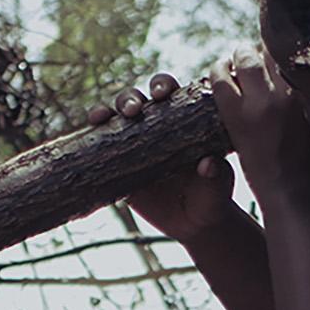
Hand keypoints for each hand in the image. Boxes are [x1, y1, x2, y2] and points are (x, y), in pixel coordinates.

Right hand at [89, 72, 232, 240]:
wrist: (194, 223)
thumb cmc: (212, 197)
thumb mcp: (219, 186)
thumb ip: (218, 174)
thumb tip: (208, 164)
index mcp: (181, 120)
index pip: (169, 93)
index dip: (162, 86)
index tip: (162, 94)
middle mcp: (154, 126)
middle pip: (136, 99)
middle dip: (130, 98)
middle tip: (134, 110)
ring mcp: (133, 143)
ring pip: (115, 117)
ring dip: (107, 110)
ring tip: (104, 118)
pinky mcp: (117, 164)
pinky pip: (100, 145)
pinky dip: (93, 133)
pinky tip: (90, 128)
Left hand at [210, 48, 309, 209]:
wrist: (294, 197)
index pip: (295, 54)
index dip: (284, 49)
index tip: (278, 51)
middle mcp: (289, 93)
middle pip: (271, 52)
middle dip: (262, 50)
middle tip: (255, 53)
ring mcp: (261, 104)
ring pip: (246, 60)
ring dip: (241, 56)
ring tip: (237, 58)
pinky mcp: (237, 117)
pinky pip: (221, 81)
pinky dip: (219, 70)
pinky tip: (220, 69)